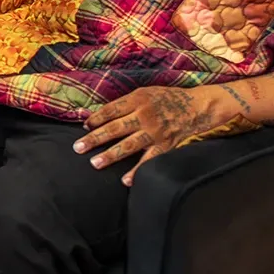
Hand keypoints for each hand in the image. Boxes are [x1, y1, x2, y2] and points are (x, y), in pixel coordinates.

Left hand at [76, 86, 224, 185]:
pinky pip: (149, 160)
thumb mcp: (145, 92)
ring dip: (111, 155)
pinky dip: (137, 171)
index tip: (84, 127)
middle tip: (78, 148)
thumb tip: (98, 114)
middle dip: (95, 138)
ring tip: (95, 163)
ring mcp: (155, 132)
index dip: (96, 119)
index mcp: (138, 99)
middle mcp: (145, 115)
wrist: (196, 106)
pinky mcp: (165, 145)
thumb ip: (124, 103)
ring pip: (129, 145)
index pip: (111, 110)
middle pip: (115, 128)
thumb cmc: (166, 98)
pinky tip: (125, 180)